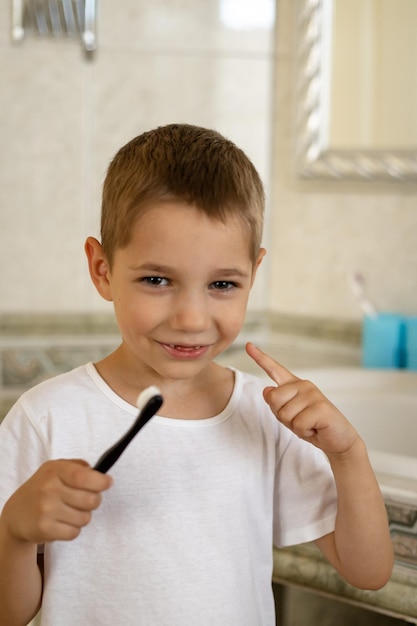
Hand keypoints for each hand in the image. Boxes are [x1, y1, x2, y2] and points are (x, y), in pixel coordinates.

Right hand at [1, 460, 112, 544]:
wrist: (17, 512)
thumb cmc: (43, 487)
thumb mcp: (57, 468)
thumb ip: (78, 467)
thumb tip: (100, 474)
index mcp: (54, 470)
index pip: (83, 476)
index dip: (100, 482)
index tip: (108, 483)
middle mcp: (49, 488)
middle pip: (91, 500)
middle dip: (94, 501)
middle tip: (86, 499)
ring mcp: (46, 509)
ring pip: (85, 518)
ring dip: (83, 516)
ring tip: (69, 511)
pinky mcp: (44, 529)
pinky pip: (74, 532)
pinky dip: (72, 529)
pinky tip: (62, 522)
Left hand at [246, 342, 358, 456]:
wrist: (338, 440)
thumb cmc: (312, 426)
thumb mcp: (289, 416)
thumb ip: (277, 403)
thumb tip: (267, 390)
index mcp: (294, 385)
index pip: (274, 369)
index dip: (260, 357)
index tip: (248, 345)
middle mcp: (303, 385)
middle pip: (273, 398)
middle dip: (282, 416)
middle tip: (300, 420)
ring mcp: (313, 394)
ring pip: (284, 414)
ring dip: (294, 426)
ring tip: (309, 424)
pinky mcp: (321, 407)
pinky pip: (298, 424)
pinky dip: (304, 432)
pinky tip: (315, 428)